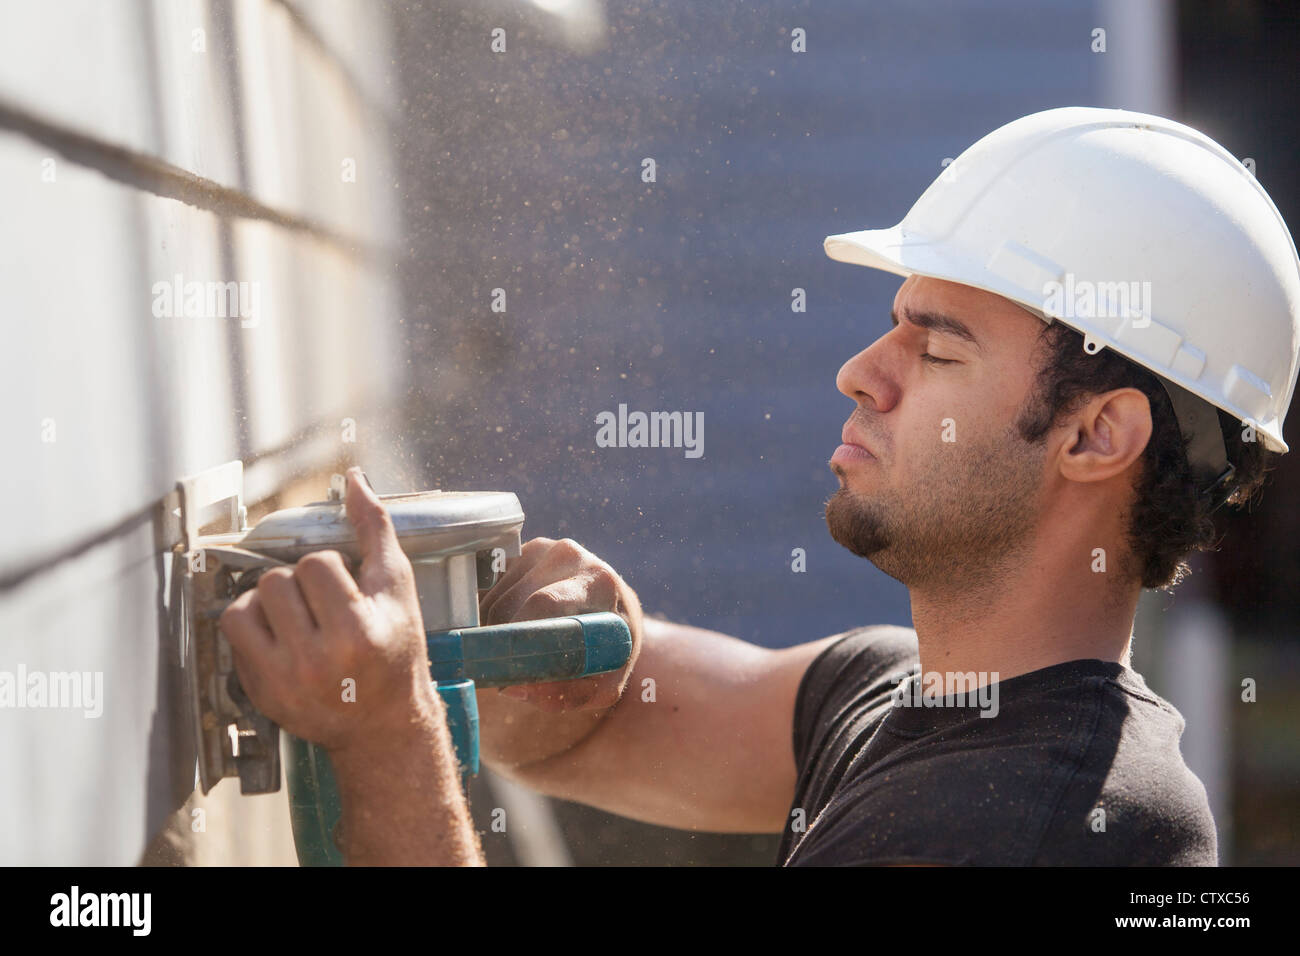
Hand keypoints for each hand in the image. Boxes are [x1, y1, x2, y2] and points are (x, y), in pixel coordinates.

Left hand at [219, 467, 437, 752]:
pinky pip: (233, 633)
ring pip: (246, 604)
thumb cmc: (396, 652)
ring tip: (298, 620)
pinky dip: (252, 626)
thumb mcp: (398, 590)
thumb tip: (355, 480)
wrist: (383, 724)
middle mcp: (317, 660)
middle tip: (323, 608)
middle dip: (299, 585)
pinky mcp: (261, 692)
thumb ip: (376, 530)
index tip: (347, 592)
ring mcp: (283, 679)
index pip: (315, 565)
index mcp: (357, 632)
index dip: (331, 571)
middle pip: (277, 581)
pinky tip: (280, 638)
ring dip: (269, 603)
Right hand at [478, 537, 642, 713]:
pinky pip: (488, 593)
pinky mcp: (520, 552)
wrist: (615, 614)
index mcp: (599, 581)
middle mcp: (569, 555)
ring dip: (496, 634)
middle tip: (508, 672)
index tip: (505, 669)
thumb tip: (513, 687)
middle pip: (511, 604)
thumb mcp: (603, 685)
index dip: (519, 638)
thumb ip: (566, 693)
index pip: (545, 603)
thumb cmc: (609, 652)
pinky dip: (490, 619)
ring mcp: (542, 549)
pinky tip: (514, 630)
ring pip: (494, 601)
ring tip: (521, 651)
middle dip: (504, 644)